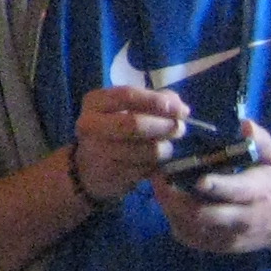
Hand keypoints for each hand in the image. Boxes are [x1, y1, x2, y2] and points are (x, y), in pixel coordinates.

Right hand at [70, 85, 190, 203]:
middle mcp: (91, 125)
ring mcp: (99, 152)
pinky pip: (147, 169)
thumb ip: (155, 101)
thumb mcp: (127, 108)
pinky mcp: (111, 175)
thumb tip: (181, 108)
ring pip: (147, 150)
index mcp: (95, 102)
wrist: (89, 166)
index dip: (157, 101)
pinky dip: (157, 165)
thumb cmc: (115, 128)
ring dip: (165, 149)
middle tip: (179, 129)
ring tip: (166, 147)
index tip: (181, 109)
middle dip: (164, 127)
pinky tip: (153, 161)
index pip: (127, 96)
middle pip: (135, 124)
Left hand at [154, 122, 270, 257]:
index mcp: (257, 192)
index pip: (234, 191)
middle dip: (177, 198)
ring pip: (194, 228)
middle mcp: (243, 218)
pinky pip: (194, 239)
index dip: (214, 186)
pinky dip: (177, 224)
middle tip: (158, 177)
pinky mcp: (223, 246)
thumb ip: (261, 140)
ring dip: (171, 210)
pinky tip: (169, 207)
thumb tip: (244, 124)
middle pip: (205, 214)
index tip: (194, 177)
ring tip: (157, 189)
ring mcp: (232, 235)